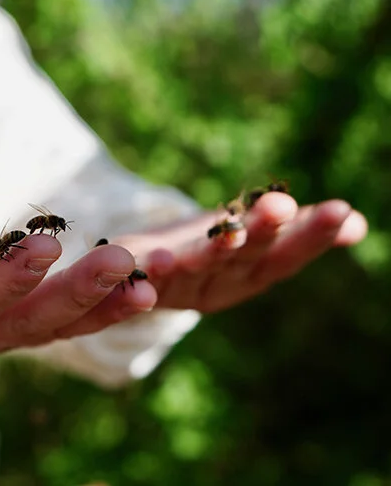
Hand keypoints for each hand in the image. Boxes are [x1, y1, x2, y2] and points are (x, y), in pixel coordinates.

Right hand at [0, 234, 157, 365]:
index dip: (6, 278)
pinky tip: (141, 287)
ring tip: (146, 282)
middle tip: (120, 261)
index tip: (45, 245)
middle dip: (76, 292)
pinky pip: (68, 321)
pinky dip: (104, 307)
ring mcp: (3, 336)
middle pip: (31, 320)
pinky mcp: (22, 326)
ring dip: (104, 306)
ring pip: (60, 326)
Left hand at [115, 192, 367, 312]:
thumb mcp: (255, 236)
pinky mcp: (136, 279)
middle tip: (282, 206)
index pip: (286, 255)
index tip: (339, 209)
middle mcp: (216, 284)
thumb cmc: (209, 249)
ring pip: (194, 269)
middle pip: (243, 259)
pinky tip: (147, 257)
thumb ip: (299, 231)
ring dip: (209, 253)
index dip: (311, 236)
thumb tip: (356, 223)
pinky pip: (138, 279)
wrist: (143, 274)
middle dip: (263, 233)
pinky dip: (142, 270)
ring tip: (227, 232)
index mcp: (249, 274)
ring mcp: (176, 285)